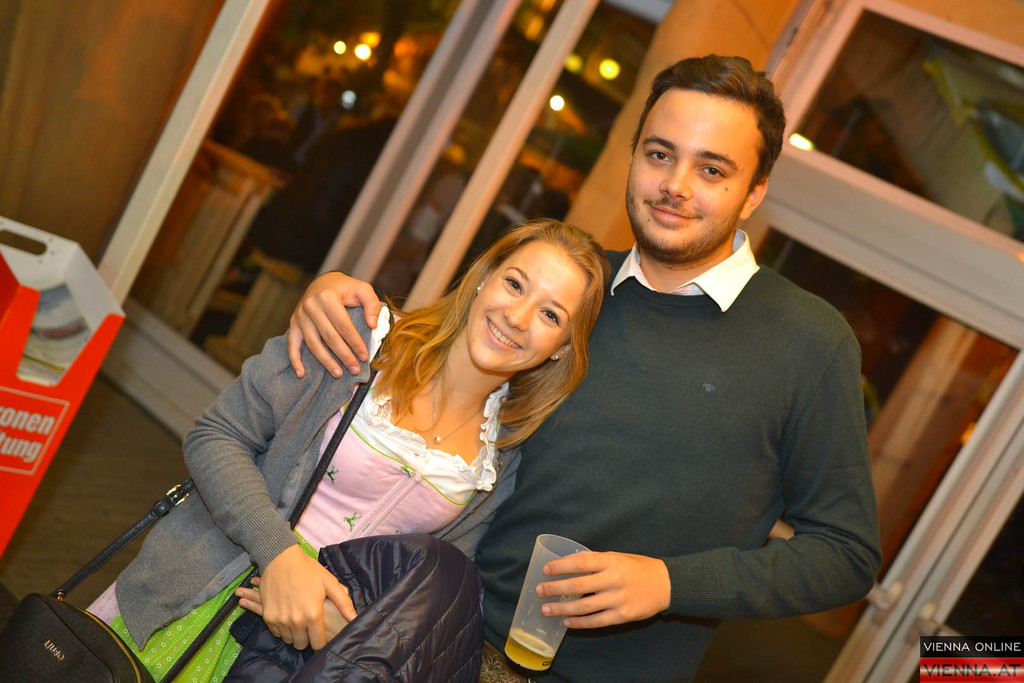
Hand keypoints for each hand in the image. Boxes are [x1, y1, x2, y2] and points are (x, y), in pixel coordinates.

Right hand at [237, 577, 350, 644]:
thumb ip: (343, 603)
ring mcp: (280, 620)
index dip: (321, 642)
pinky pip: (276, 632)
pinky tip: (287, 614)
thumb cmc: (308, 570)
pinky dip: (281, 627)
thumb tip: (355, 619)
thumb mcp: (329, 583)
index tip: (321, 636)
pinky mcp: (268, 616)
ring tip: (298, 618)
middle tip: (309, 625)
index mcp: (313, 615)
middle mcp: (296, 621)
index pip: (318, 644)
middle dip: (306, 638)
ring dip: (293, 633)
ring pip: (288, 640)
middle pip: (302, 645)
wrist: (281, 559)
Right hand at [288, 272, 381, 377]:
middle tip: (355, 369)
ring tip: (338, 374)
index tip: (364, 357)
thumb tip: (373, 325)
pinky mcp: (293, 323)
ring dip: (325, 361)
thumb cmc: (345, 288)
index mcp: (328, 297)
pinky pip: (292, 344)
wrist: (322, 282)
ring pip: (313, 344)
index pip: (343, 325)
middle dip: (343, 356)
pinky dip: (295, 360)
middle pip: (329, 337)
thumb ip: (372, 305)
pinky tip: (301, 373)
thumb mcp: (363, 289)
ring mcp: (300, 315)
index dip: (355, 343)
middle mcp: (311, 306)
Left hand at [535, 551, 670, 628]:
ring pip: (584, 606)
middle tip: (539, 590)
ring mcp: (617, 599)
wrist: (666, 585)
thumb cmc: (639, 568)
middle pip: (578, 585)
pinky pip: (596, 621)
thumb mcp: (619, 557)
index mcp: (611, 561)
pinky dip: (579, 622)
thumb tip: (570, 563)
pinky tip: (567, 621)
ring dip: (562, 608)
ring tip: (546, 609)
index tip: (546, 569)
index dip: (561, 566)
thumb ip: (597, 561)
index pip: (581, 562)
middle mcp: (613, 579)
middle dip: (555, 588)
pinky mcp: (622, 616)